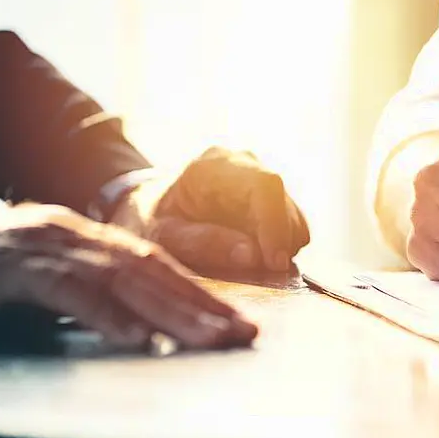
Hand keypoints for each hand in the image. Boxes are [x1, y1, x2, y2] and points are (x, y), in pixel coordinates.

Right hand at [0, 204, 257, 348]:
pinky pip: (70, 292)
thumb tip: (152, 320)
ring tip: (207, 339)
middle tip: (241, 334)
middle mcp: (82, 237)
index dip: (204, 295)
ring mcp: (51, 248)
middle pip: (154, 273)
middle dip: (203, 306)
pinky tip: (138, 338)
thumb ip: (101, 289)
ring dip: (171, 312)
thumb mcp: (58, 271)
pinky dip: (108, 315)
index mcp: (95, 239)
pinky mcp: (19, 269)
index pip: (162, 268)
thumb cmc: (2, 263)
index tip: (242, 322)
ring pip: (124, 281)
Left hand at [113, 147, 309, 272]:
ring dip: (281, 246)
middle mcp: (244, 164)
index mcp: (214, 166)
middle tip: (262, 274)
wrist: (145, 206)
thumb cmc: (147, 220)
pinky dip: (280, 246)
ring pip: (293, 216)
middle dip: (279, 242)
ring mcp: (260, 179)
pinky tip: (253, 256)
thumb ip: (201, 243)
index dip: (276, 224)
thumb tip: (253, 255)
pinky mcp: (270, 198)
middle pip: (284, 202)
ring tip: (249, 266)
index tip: (274, 263)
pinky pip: (292, 225)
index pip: (265, 185)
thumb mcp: (160, 236)